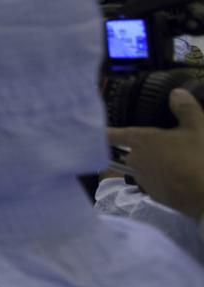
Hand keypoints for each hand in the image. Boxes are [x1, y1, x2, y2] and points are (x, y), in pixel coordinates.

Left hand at [108, 88, 203, 220]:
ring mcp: (142, 179)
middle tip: (160, 145)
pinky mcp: (153, 195)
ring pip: (142, 167)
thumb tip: (176, 92)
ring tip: (172, 161)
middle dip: (141, 148)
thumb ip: (185, 109)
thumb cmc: (198, 158)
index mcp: (141, 141)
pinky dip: (161, 178)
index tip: (93, 131)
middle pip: (130, 151)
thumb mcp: (197, 129)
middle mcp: (134, 160)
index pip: (112, 135)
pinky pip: (153, 181)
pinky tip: (177, 175)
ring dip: (151, 164)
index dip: (103, 132)